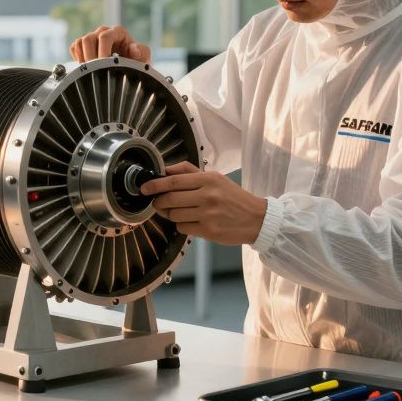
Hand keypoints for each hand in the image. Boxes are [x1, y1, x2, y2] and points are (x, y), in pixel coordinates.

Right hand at [69, 25, 150, 63]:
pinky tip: (86, 67)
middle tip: (96, 71)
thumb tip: (134, 49)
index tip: (104, 65)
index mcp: (117, 32)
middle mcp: (103, 32)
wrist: (129, 68)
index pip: (105, 37)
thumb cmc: (136, 62)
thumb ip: (142, 52)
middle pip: (88, 38)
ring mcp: (93, 38)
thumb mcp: (143, 58)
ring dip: (83, 58)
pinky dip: (77, 57)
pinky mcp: (84, 45)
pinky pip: (74, 47)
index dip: (102, 51)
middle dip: (90, 57)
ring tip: (91, 71)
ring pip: (80, 42)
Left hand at [142, 162, 266, 245]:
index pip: (173, 181)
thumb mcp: (215, 178)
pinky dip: (181, 225)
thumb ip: (189, 172)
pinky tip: (190, 221)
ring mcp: (208, 214)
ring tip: (176, 212)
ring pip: (174, 215)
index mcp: (209, 179)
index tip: (144, 188)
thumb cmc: (233, 197)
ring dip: (169, 214)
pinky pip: (182, 227)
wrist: (256, 219)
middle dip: (158, 202)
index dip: (155, 185)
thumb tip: (165, 170)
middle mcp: (208, 196)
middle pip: (170, 199)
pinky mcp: (208, 231)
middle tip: (157, 202)